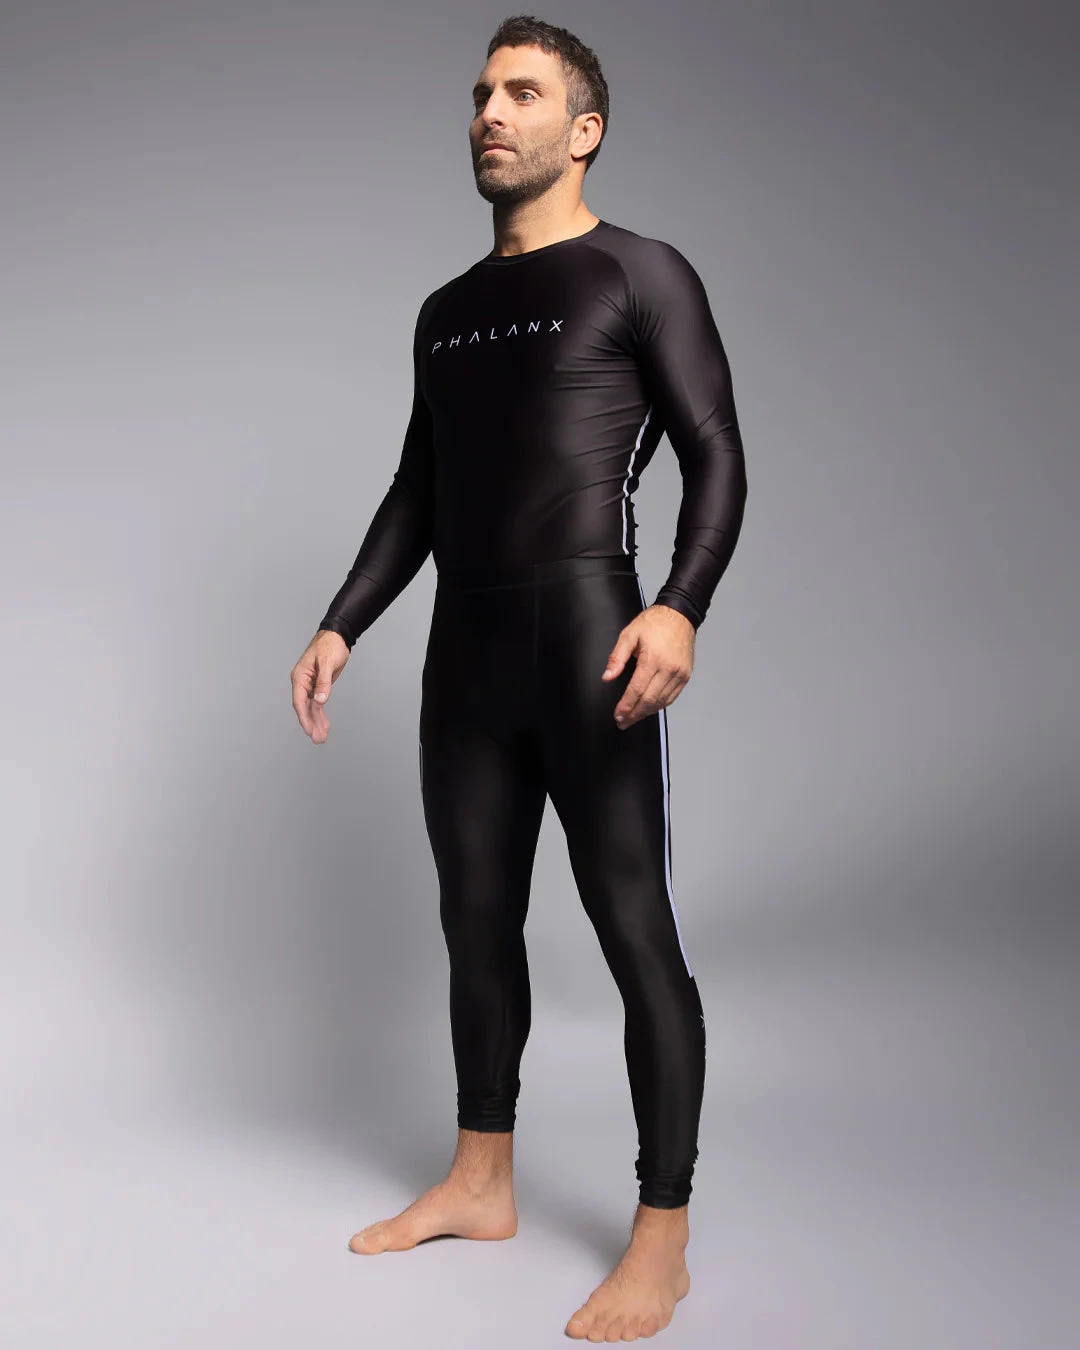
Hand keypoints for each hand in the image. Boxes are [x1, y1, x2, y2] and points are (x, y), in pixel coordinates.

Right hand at [291, 629, 349, 743]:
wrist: (336, 636)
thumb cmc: (329, 645)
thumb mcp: (327, 663)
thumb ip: (324, 682)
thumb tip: (320, 700)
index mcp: (300, 677)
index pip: (299, 701)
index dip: (304, 717)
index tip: (309, 730)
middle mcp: (302, 683)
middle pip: (305, 708)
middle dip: (311, 724)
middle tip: (317, 739)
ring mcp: (310, 685)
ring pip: (312, 708)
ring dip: (316, 722)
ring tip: (321, 738)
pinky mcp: (318, 686)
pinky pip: (317, 704)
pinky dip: (321, 714)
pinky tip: (324, 725)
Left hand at [601, 604, 694, 728]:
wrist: (679, 615)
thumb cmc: (654, 623)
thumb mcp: (629, 635)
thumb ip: (617, 658)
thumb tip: (607, 677)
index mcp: (653, 659)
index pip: (637, 690)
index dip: (626, 706)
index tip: (618, 715)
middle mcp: (668, 669)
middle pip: (650, 701)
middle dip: (634, 714)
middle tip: (623, 722)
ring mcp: (679, 674)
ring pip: (662, 702)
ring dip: (646, 713)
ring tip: (633, 718)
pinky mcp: (685, 676)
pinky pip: (672, 697)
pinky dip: (659, 706)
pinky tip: (649, 709)